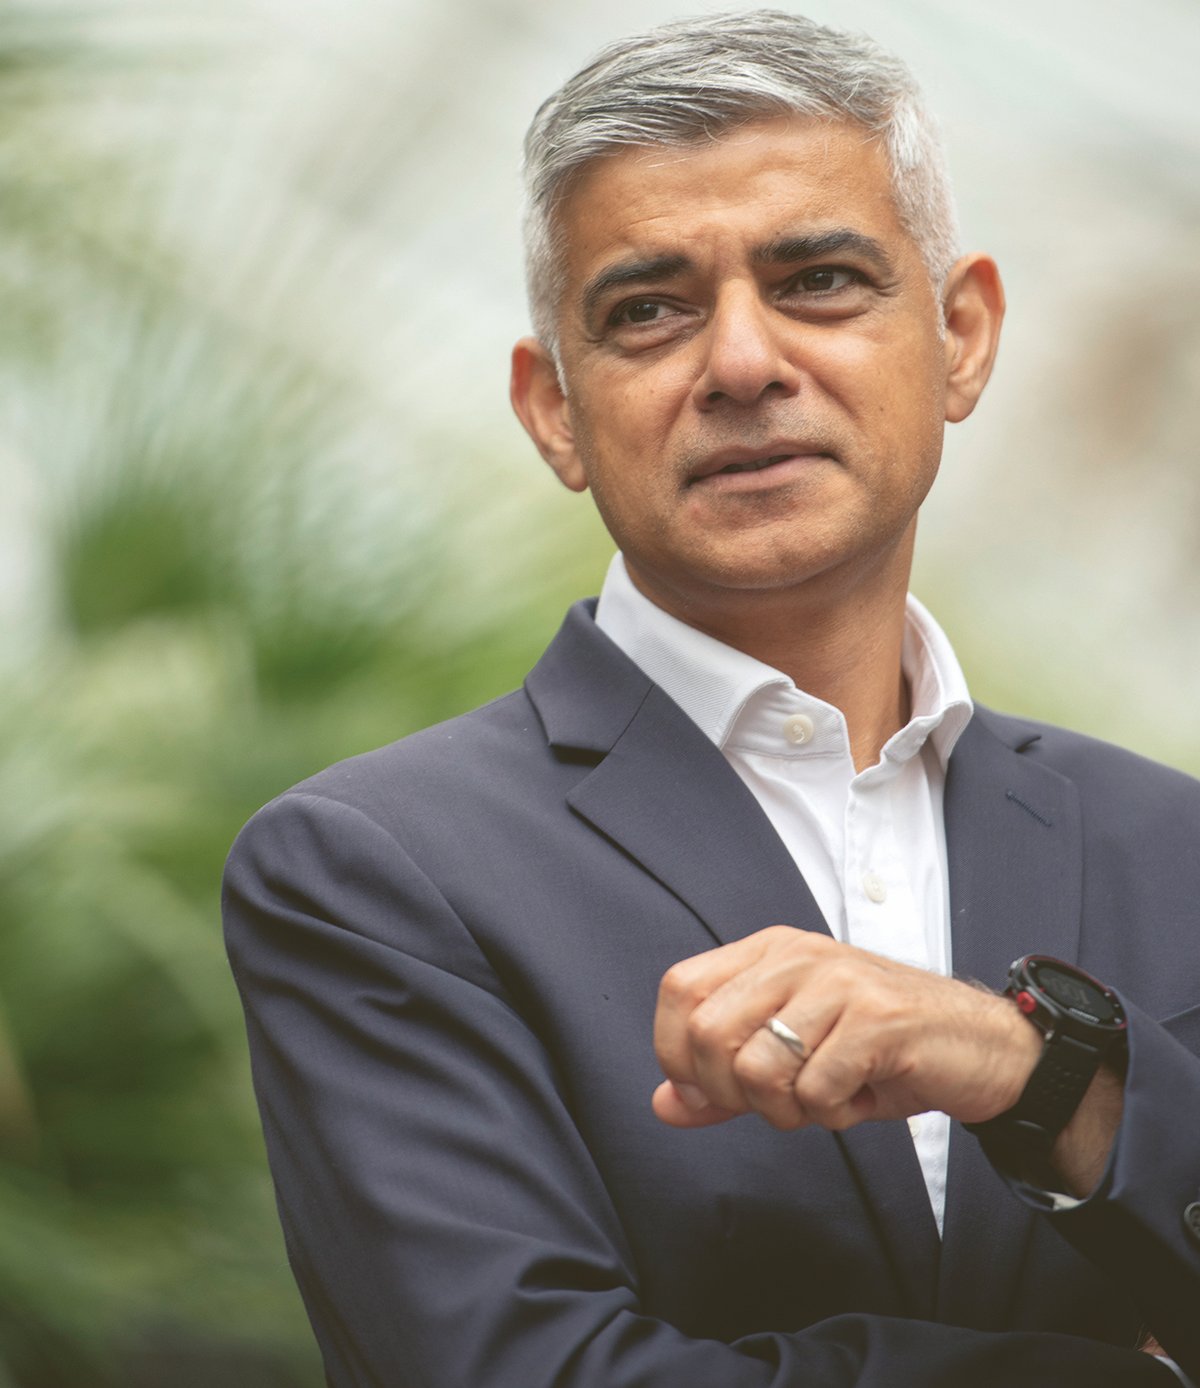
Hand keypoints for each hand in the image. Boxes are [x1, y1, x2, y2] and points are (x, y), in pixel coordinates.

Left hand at [652, 926, 1041, 1131]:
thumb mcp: (793, 1060)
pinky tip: (861, 1095)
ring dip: (789, 1110)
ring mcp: (837, 982)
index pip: (679, 989)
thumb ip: (724, 1081)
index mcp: (769, 952)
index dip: (677, 1052)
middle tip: (781, 1101)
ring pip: (758, 1069)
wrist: (983, 1049)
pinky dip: (834, 1114)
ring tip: (827, 1096)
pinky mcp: (877, 1018)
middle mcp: (797, 955)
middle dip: (733, 1095)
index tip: (713, 1091)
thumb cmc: (881, 1051)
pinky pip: (816, 1090)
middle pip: (708, 1035)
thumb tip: (664, 1106)